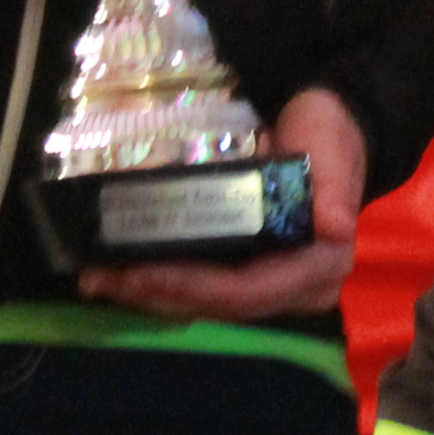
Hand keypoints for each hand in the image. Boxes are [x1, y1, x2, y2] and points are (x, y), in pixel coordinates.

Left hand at [78, 86, 365, 326]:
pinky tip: (121, 272)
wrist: (332, 128)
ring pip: (203, 304)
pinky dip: (161, 282)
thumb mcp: (334, 151)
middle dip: (156, 294)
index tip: (140, 273)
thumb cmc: (330, 137)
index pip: (244, 293)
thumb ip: (335, 188)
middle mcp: (294, 290)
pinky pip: (201, 289)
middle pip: (216, 306)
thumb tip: (336, 227)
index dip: (191, 287)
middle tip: (99, 277)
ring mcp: (269, 286)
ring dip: (149, 294)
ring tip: (97, 277)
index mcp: (317, 268)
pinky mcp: (247, 273)